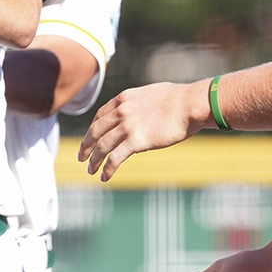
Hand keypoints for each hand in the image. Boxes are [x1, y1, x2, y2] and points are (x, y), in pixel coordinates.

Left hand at [78, 81, 203, 179]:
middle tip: (81, 157)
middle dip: (86, 145)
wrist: (190, 104)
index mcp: (123, 98)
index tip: (89, 138)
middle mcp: (121, 111)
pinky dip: (107, 169)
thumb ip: (139, 103)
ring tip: (90, 170)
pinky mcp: (136, 141)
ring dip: (94, 160)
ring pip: (102, 146)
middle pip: (95, 131)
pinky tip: (104, 177)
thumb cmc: (179, 99)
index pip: (100, 115)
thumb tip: (141, 111)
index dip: (92, 129)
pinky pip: (115, 158)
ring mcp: (127, 126)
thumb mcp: (151, 94)